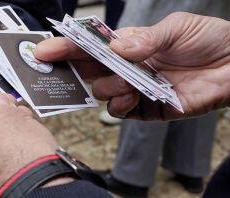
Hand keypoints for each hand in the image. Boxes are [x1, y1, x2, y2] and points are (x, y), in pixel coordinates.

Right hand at [35, 12, 229, 120]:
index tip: (42, 51)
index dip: (64, 48)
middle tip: (66, 70)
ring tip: (126, 81)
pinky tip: (132, 96)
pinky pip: (121, 112)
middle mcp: (127, 68)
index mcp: (128, 44)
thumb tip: (116, 49)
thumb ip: (145, 39)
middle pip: (87, 71)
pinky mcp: (147, 110)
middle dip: (74, 70)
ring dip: (107, 87)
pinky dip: (121, 106)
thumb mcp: (177, 28)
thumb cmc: (211, 40)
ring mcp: (135, 89)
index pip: (89, 46)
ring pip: (101, 93)